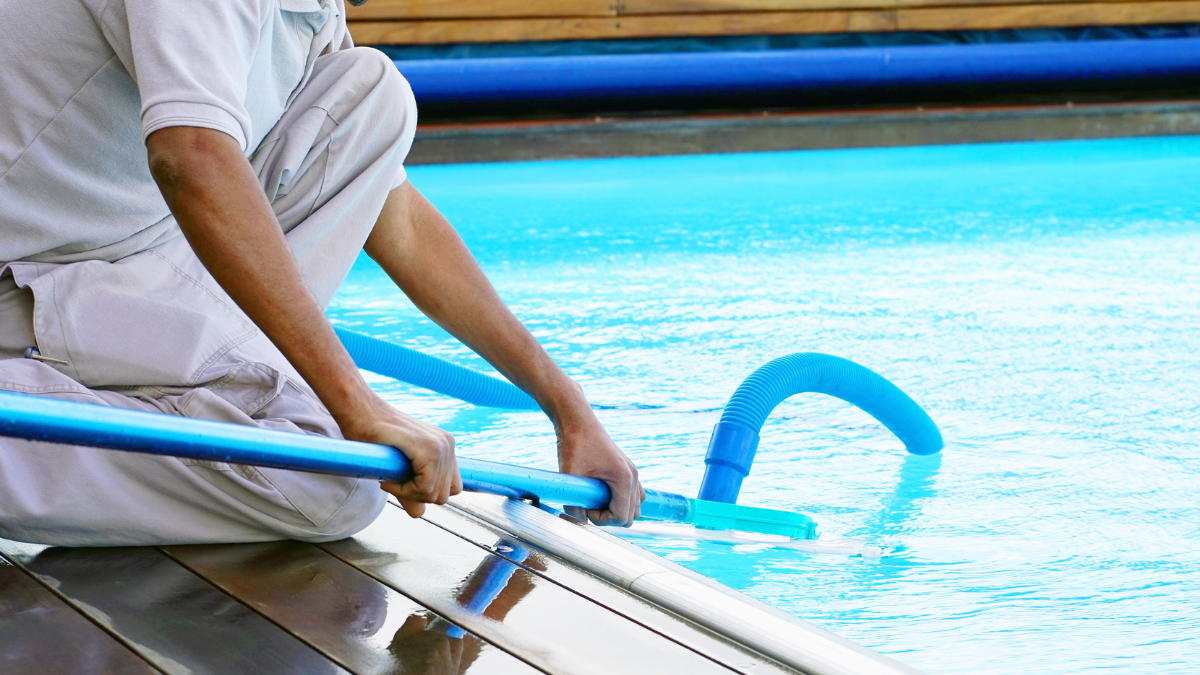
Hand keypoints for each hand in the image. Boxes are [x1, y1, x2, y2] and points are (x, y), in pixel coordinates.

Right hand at [339, 398, 461, 518]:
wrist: (359, 412)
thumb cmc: (374, 438)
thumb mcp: (399, 468)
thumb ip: (412, 490)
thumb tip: (420, 514)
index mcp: (446, 447)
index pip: (451, 489)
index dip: (426, 494)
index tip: (402, 483)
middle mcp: (448, 444)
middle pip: (443, 496)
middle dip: (416, 497)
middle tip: (392, 482)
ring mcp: (441, 445)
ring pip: (433, 495)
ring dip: (407, 494)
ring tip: (388, 478)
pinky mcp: (428, 448)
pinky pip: (423, 487)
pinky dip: (403, 490)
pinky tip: (387, 479)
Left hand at [558, 417, 644, 526]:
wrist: (577, 421)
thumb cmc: (574, 445)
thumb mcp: (570, 477)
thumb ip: (573, 504)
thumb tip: (578, 521)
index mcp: (624, 479)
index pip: (621, 517)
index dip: (601, 520)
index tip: (584, 508)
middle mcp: (633, 476)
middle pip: (631, 516)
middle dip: (609, 517)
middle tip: (588, 505)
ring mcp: (632, 472)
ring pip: (634, 506)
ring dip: (616, 509)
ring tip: (595, 500)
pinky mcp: (627, 469)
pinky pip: (632, 494)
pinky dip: (619, 499)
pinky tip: (600, 492)